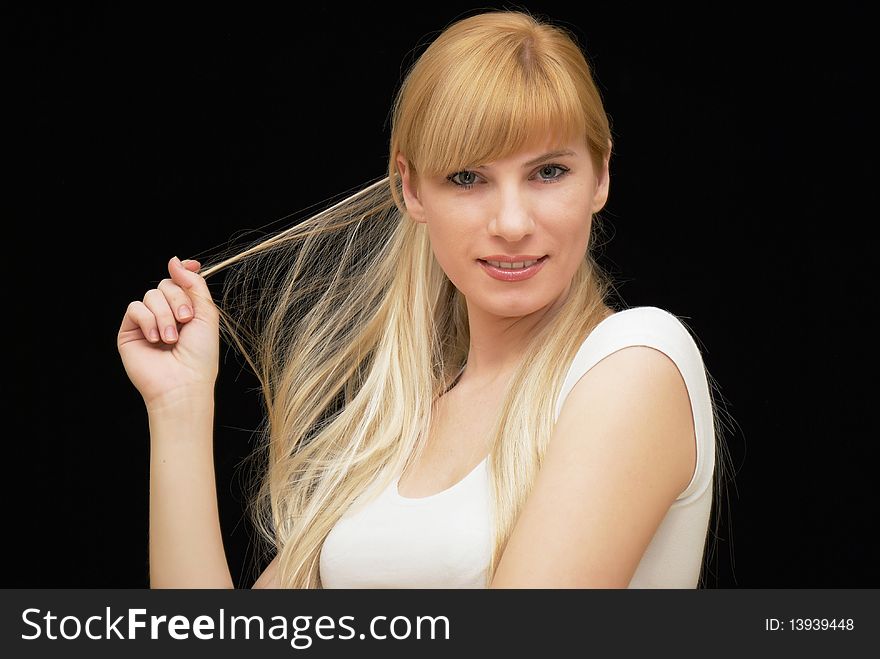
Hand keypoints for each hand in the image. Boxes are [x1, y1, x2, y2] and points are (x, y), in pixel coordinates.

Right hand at [117, 256, 219, 408]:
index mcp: (187, 311)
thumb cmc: (199, 356)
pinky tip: (155, 339)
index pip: (181, 281)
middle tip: (186, 321)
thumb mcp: (206, 315)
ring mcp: (147, 323)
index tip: (192, 266)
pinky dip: (148, 320)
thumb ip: (194, 285)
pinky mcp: (129, 331)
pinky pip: (134, 308)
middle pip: (166, 285)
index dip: (184, 270)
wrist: (183, 383)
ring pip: (151, 295)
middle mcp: (167, 315)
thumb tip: (175, 261)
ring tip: (171, 338)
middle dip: (178, 300)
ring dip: (164, 315)